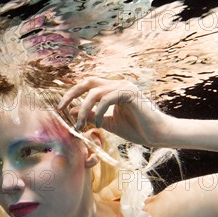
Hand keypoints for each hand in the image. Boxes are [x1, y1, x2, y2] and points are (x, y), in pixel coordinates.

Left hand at [58, 77, 174, 146]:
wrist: (157, 135)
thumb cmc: (136, 129)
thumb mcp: (106, 123)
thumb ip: (90, 115)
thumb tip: (71, 110)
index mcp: (113, 89)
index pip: (88, 85)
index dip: (72, 93)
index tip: (60, 107)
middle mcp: (118, 84)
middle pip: (88, 81)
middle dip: (72, 93)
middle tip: (60, 107)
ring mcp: (125, 86)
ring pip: (95, 92)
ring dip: (84, 109)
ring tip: (79, 125)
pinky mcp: (131, 93)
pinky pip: (108, 98)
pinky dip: (99, 112)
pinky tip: (98, 124)